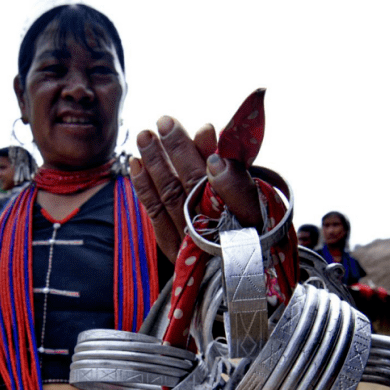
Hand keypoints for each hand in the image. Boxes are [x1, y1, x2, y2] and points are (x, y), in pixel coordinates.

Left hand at [130, 116, 261, 261]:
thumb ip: (232, 169)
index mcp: (248, 223)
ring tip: (145, 135)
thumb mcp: (253, 200)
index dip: (215, 157)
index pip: (232, 189)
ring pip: (171, 197)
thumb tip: (207, 132)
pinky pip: (156, 215)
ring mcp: (193, 246)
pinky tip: (136, 164)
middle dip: (178, 151)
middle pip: (195, 187)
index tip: (206, 129)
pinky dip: (145, 188)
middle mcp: (220, 237)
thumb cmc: (248, 226)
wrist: (235, 268)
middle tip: (164, 121)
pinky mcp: (174, 251)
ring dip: (156, 163)